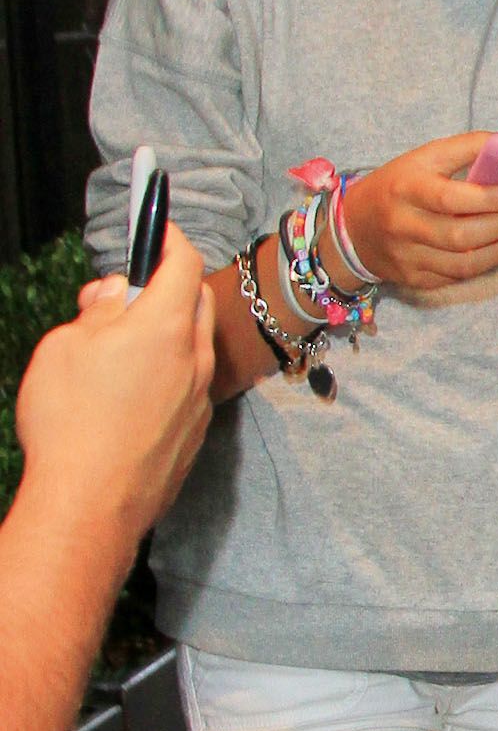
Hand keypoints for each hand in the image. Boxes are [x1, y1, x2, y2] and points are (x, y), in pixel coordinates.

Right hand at [17, 231, 213, 548]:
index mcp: (166, 326)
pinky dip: (168, 373)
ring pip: (193, 346)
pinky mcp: (194, 432)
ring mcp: (200, 398)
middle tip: (121, 296)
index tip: (156, 227)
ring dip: (167, 332)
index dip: (169, 237)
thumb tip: (117, 294)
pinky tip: (128, 393)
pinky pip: (188, 385)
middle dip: (166, 286)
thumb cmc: (71, 421)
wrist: (91, 503)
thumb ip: (98, 312)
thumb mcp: (65, 346)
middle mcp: (195, 359)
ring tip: (117, 349)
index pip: (184, 262)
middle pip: (195, 301)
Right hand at [339, 130, 497, 291]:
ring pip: (465, 262)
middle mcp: (403, 225)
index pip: (452, 198)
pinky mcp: (416, 280)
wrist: (355, 226)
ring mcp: (408, 257)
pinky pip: (460, 276)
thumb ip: (468, 147)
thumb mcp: (425, 157)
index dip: (492, 198)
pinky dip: (488, 260)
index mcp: (404, 188)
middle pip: (462, 234)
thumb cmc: (399, 185)